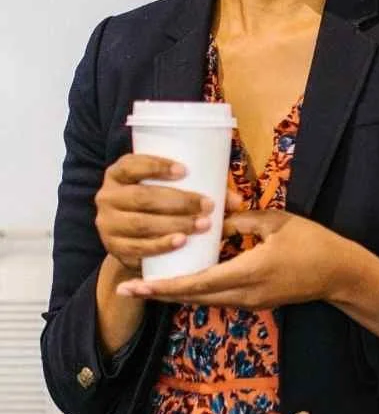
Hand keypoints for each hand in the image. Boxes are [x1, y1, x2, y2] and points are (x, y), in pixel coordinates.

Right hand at [94, 153, 216, 271]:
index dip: (156, 166)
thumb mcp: (169, 189)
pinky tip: (180, 242)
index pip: (131, 164)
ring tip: (202, 225)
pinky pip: (137, 248)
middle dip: (178, 201)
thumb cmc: (156, 204)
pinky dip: (160, 245)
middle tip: (207, 205)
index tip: (185, 170)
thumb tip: (236, 201)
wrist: (129, 236)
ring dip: (175, 224)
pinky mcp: (114, 248)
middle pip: (142, 197)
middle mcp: (106, 197)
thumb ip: (200, 188)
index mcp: (118, 174)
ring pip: (142, 223)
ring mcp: (107, 224)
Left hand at [114, 207, 345, 307]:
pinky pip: (217, 297)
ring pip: (204, 300)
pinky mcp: (255, 302)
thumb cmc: (313, 243)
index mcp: (248, 273)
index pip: (198, 282)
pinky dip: (196, 290)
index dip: (164, 285)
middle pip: (194, 297)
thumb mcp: (277, 222)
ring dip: (176, 293)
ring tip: (148, 284)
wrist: (340, 274)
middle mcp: (244, 294)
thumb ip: (242, 221)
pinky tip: (182, 280)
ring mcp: (250, 302)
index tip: (137, 284)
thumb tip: (214, 220)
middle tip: (128, 287)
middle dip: (160, 293)